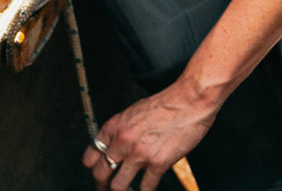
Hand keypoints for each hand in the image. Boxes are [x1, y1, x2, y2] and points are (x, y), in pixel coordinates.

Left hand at [82, 78, 219, 190]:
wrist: (191, 100)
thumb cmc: (167, 103)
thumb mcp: (136, 111)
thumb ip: (123, 129)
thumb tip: (116, 146)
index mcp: (116, 126)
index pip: (90, 155)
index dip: (93, 166)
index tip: (98, 171)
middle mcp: (124, 141)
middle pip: (100, 174)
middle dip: (102, 185)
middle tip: (106, 189)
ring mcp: (140, 154)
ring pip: (117, 186)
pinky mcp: (158, 163)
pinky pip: (145, 188)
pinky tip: (147, 189)